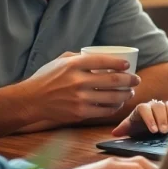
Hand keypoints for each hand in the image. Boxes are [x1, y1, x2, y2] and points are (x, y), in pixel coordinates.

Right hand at [24, 52, 140, 124]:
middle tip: (136, 80)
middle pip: (113, 80)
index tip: (128, 65)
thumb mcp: (60, 61)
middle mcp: (78, 81)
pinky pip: (104, 110)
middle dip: (130, 80)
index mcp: (73, 65)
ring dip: (126, 94)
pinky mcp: (80, 113)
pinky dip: (115, 107)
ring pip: (112, 96)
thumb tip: (101, 55)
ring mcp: (79, 98)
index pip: (103, 60)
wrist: (31, 101)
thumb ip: (80, 57)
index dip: (119, 63)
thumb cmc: (46, 78)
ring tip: (130, 92)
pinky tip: (118, 103)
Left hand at [111, 99, 167, 136]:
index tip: (153, 130)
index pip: (144, 109)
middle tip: (164, 131)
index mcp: (142, 108)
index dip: (149, 119)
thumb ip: (125, 129)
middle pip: (159, 106)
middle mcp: (155, 104)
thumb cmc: (142, 129)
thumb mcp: (132, 130)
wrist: (153, 129)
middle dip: (162, 119)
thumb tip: (115, 132)